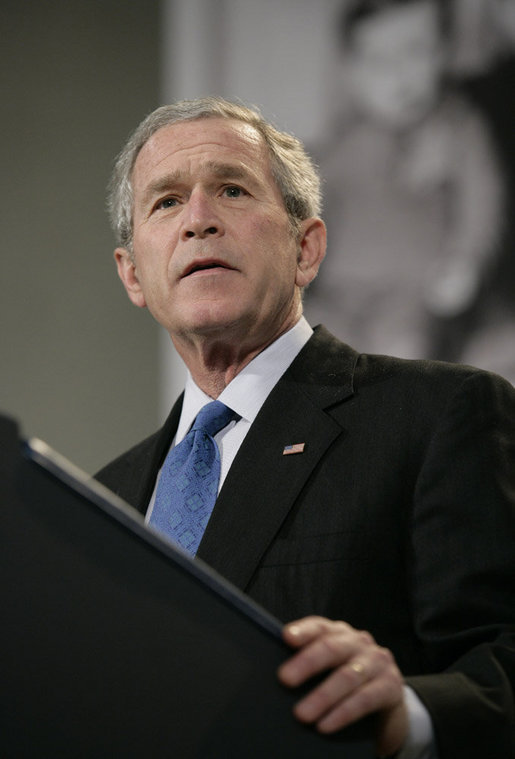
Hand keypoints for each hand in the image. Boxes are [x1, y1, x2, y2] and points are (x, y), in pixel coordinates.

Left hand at [277, 616, 407, 756]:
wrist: (387, 698)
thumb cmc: (345, 678)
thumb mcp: (329, 665)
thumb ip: (308, 661)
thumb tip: (276, 677)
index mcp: (339, 633)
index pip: (319, 626)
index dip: (303, 630)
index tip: (285, 637)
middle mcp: (359, 642)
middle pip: (332, 648)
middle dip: (307, 663)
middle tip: (285, 679)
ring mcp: (377, 662)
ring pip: (347, 677)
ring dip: (323, 696)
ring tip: (302, 714)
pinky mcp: (391, 685)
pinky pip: (365, 699)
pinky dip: (343, 713)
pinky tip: (326, 725)